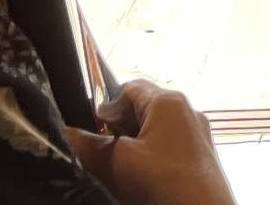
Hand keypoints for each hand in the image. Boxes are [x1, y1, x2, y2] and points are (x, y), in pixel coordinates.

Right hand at [65, 80, 236, 204]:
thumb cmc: (163, 181)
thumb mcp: (118, 163)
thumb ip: (90, 146)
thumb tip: (69, 133)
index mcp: (168, 101)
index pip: (129, 88)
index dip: (106, 107)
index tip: (92, 132)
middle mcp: (187, 111)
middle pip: (142, 109)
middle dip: (119, 129)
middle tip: (104, 154)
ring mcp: (196, 135)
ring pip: (154, 131)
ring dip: (134, 147)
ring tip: (122, 170)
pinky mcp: (200, 157)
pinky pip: (168, 147)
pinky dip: (151, 158)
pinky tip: (143, 179)